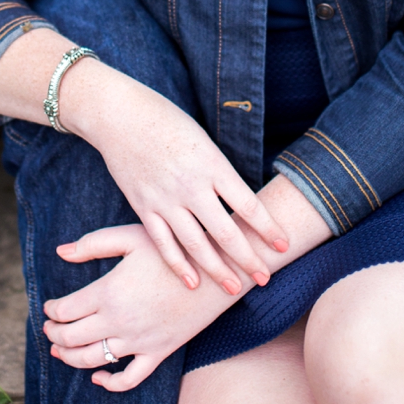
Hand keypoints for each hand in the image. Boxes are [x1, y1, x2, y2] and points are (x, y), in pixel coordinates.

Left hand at [42, 224, 241, 391]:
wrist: (215, 271)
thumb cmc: (171, 249)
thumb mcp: (129, 238)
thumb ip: (91, 244)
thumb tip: (60, 252)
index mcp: (108, 292)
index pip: (64, 311)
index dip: (50, 311)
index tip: (48, 307)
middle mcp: (120, 321)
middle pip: (72, 338)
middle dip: (54, 334)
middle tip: (48, 328)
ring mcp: (139, 341)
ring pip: (94, 360)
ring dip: (70, 358)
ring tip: (59, 350)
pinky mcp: (159, 352)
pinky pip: (131, 378)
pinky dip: (111, 383)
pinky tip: (98, 377)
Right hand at [61, 66, 288, 295]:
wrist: (119, 115)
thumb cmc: (166, 122)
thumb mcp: (202, 141)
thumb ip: (219, 174)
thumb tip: (241, 206)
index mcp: (211, 164)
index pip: (248, 205)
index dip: (269, 229)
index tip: (284, 245)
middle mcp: (190, 185)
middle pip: (226, 232)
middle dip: (249, 259)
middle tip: (265, 278)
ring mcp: (164, 198)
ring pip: (195, 244)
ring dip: (217, 270)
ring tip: (234, 289)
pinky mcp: (142, 205)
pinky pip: (162, 241)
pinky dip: (178, 264)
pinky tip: (192, 282)